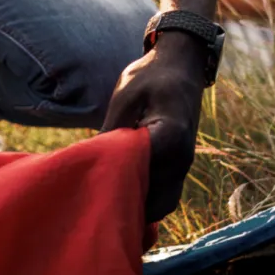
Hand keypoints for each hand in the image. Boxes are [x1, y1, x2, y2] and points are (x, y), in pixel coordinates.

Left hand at [101, 34, 208, 221]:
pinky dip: (146, 201)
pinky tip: (119, 197)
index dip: (115, 185)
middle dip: (125, 207)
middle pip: (153, 200)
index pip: (140, 174)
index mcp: (169, 136)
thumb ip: (112, 134)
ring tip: (105, 205)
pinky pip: (165, 196)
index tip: (90, 188)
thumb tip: (90, 165)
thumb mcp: (125, 99)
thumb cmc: (150, 77)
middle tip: (92, 206)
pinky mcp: (180, 167)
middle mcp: (182, 158)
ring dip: (137, 208)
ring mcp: (184, 166)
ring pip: (161, 204)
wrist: (181, 65)